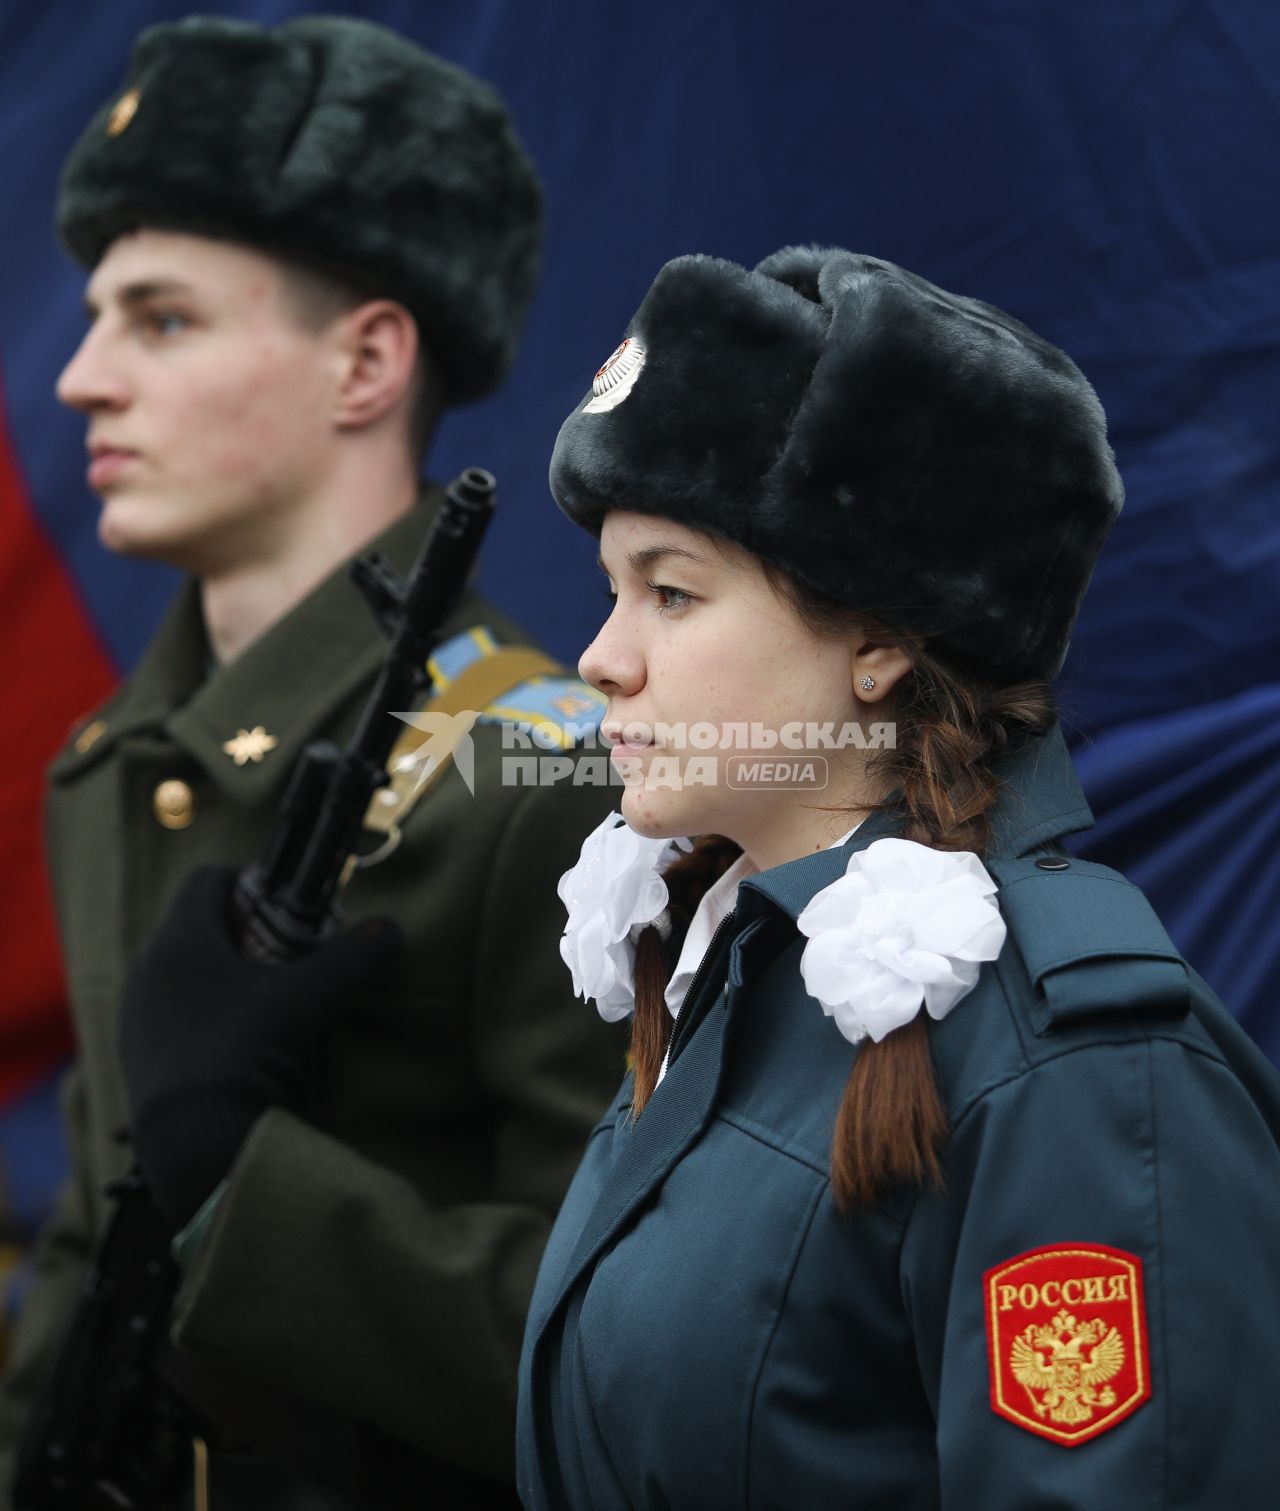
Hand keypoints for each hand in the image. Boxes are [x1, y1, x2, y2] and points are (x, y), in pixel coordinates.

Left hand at [120, 864, 399, 1228]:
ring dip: (224, 976)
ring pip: (183, 972)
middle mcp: (147, 969)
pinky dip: (204, 1013)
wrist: (194, 1143)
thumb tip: (391, 930)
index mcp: (180, 942)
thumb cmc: (245, 1052)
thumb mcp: (305, 1000)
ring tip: (264, 1005)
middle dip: (244, 935)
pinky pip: (171, 1012)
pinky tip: (236, 1044)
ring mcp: (137, 1014)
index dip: (249, 883)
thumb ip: (348, 959)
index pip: (207, 881)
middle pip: (198, 927)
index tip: (283, 908)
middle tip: (284, 958)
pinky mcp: (135, 1055)